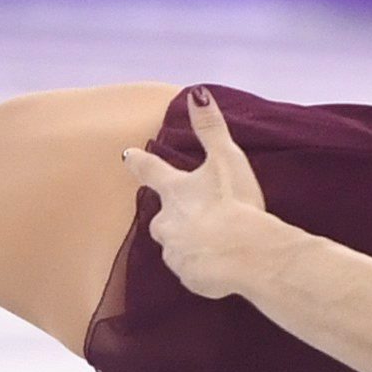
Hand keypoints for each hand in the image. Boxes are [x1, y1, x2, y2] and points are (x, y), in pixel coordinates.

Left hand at [118, 91, 295, 299]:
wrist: (245, 254)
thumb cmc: (235, 203)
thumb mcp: (227, 159)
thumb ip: (211, 128)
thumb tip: (196, 93)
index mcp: (175, 192)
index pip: (151, 172)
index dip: (140, 163)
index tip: (127, 157)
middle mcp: (166, 223)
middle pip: (160, 218)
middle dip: (172, 217)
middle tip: (193, 216)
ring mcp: (175, 253)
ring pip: (177, 246)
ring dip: (189, 243)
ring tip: (214, 243)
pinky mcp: (188, 278)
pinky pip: (193, 271)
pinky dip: (203, 267)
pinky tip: (221, 265)